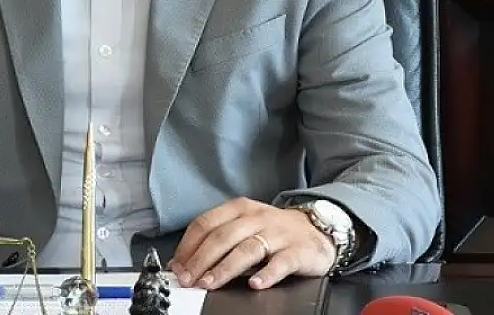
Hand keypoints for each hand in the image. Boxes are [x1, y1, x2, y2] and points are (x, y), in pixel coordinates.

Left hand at [169, 197, 335, 290]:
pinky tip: (255, 284)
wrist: (316, 229)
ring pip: (247, 249)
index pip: (206, 223)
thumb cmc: (273, 231)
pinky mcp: (298, 250)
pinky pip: (281, 262)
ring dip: (225, 268)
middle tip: (188, 279)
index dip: (188, 246)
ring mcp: (278, 233)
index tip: (177, 266)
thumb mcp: (243, 227)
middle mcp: (257, 218)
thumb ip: (216, 241)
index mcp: (239, 209)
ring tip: (211, 284)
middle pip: (223, 237)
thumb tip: (183, 264)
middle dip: (201, 260)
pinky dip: (267, 274)